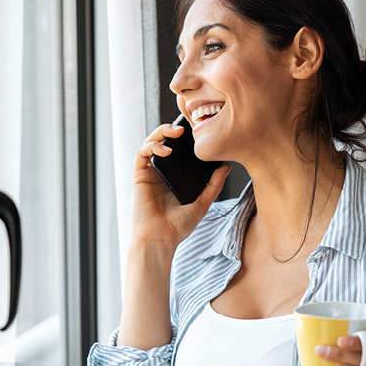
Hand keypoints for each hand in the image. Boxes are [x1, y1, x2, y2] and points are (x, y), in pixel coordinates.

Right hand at [130, 123, 230, 253]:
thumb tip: (226, 167)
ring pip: (150, 143)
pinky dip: (152, 146)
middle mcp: (160, 173)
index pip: (178, 151)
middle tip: (187, 126)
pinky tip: (165, 150)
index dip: (185, 139)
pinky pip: (141, 154)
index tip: (198, 130)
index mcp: (174, 177)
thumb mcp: (201, 203)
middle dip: (172, 129)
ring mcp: (149, 173)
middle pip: (163, 142)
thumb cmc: (177, 227)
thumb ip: (213, 186)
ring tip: (176, 132)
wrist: (160, 239)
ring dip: (161, 132)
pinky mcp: (139, 176)